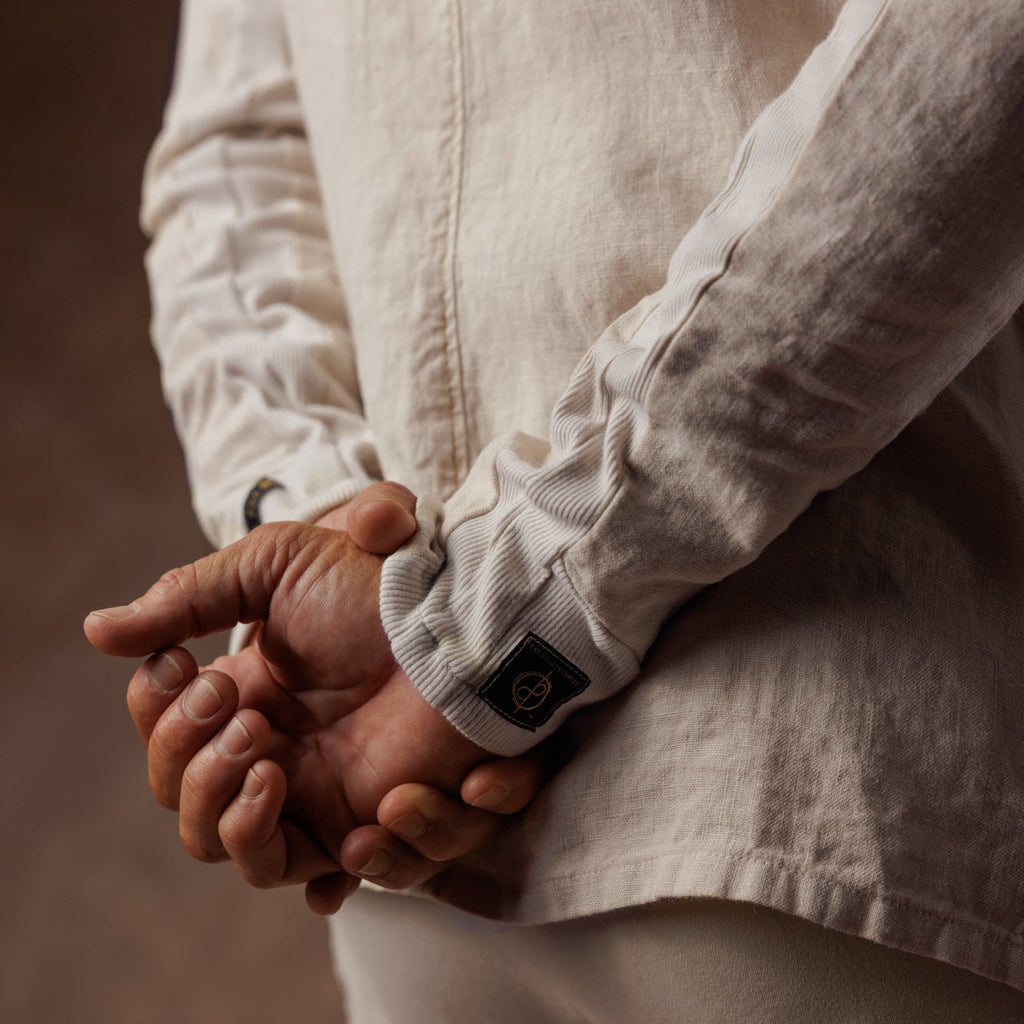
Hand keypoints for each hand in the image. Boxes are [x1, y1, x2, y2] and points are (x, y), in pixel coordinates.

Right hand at [86, 484, 543, 911]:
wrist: (446, 626)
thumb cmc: (369, 590)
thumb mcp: (272, 566)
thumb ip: (187, 596)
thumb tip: (96, 630)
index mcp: (244, 687)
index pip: (160, 722)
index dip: (154, 701)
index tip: (181, 660)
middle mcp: (264, 743)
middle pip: (172, 783)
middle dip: (181, 740)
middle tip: (235, 695)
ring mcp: (299, 789)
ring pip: (204, 835)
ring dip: (209, 787)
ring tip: (259, 736)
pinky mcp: (339, 826)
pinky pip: (271, 865)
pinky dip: (251, 830)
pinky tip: (274, 777)